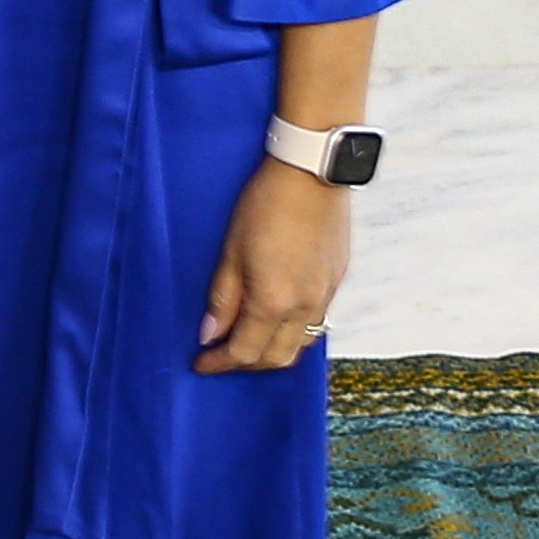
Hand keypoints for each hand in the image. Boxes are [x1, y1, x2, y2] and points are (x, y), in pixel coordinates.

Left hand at [195, 161, 349, 370]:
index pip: (246, 351)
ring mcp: (327, 293)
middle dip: (247, 364)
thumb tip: (210, 334)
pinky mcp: (337, 279)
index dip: (221, 363)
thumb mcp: (230, 252)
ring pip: (301, 343)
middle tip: (221, 356)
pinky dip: (293, 331)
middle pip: (278, 357)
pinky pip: (317, 321)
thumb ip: (223, 299)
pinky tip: (275, 319)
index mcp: (275, 300)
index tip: (201, 364)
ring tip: (247, 341)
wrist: (311, 173)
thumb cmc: (264, 206)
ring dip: (273, 351)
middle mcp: (306, 305)